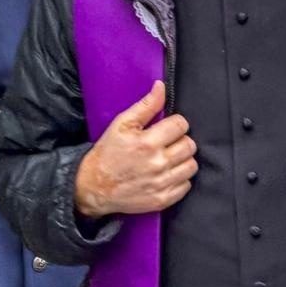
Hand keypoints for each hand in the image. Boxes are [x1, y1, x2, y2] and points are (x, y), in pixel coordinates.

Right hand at [75, 81, 196, 216]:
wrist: (93, 187)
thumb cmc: (108, 153)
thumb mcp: (122, 124)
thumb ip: (145, 105)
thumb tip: (161, 86)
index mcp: (148, 142)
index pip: (181, 125)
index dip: (175, 123)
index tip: (166, 128)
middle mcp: (158, 163)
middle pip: (190, 145)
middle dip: (180, 140)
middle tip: (167, 143)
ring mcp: (161, 183)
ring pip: (191, 165)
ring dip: (183, 160)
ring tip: (169, 158)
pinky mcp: (162, 200)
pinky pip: (186, 185)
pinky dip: (180, 179)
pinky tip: (167, 174)